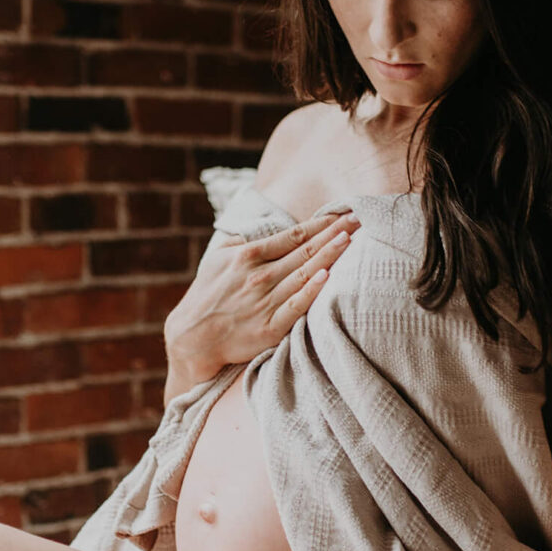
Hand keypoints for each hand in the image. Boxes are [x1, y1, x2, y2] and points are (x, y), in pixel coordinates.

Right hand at [165, 208, 360, 376]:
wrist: (193, 338)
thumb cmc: (208, 294)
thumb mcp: (218, 258)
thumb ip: (244, 240)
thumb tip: (267, 223)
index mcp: (248, 256)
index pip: (293, 235)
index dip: (320, 223)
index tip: (341, 213)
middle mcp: (259, 276)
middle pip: (305, 251)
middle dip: (334, 233)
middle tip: (358, 218)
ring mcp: (265, 302)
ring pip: (305, 274)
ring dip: (330, 254)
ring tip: (351, 238)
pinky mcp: (270, 327)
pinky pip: (296, 306)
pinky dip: (311, 291)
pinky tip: (327, 276)